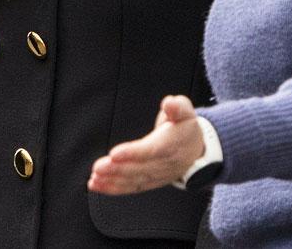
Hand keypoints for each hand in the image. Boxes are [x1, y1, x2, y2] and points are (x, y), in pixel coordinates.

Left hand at [87, 95, 203, 194]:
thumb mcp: (186, 111)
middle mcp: (164, 164)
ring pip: (133, 180)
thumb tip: (169, 103)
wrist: (196, 150)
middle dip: (117, 169)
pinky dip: (114, 188)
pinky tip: (97, 185)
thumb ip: (178, 107)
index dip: (132, 153)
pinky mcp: (149, 181)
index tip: (114, 154)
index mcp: (172, 145)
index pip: (151, 151)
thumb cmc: (186, 127)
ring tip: (95, 179)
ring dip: (112, 181)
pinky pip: (131, 187)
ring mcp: (156, 175)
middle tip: (98, 168)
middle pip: (139, 168)